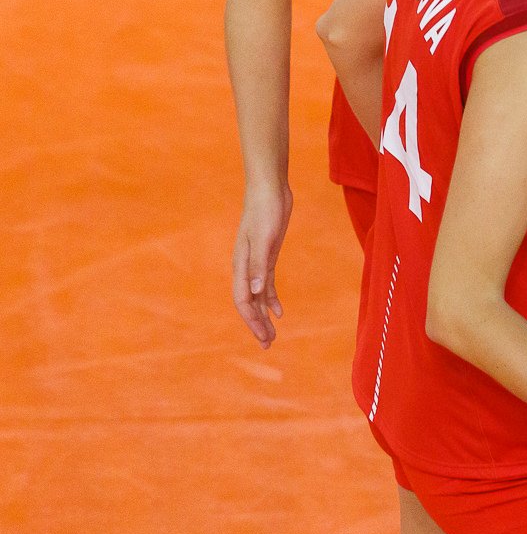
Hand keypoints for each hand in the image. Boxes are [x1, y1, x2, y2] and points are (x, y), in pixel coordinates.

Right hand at [232, 185, 290, 346]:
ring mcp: (256, 263)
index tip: (263, 336)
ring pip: (257, 297)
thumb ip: (259, 265)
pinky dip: (271, 299)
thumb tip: (254, 294)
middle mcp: (246, 267)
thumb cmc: (265, 210)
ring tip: (272, 335)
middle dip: (257, 324)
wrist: (269, 189)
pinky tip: (278, 311)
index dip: (252, 320)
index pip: (243, 300)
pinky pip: (266, 284)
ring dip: (264, 316)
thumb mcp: (265, 238)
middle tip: (268, 344)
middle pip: (249, 303)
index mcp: (241, 265)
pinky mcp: (267, 256)